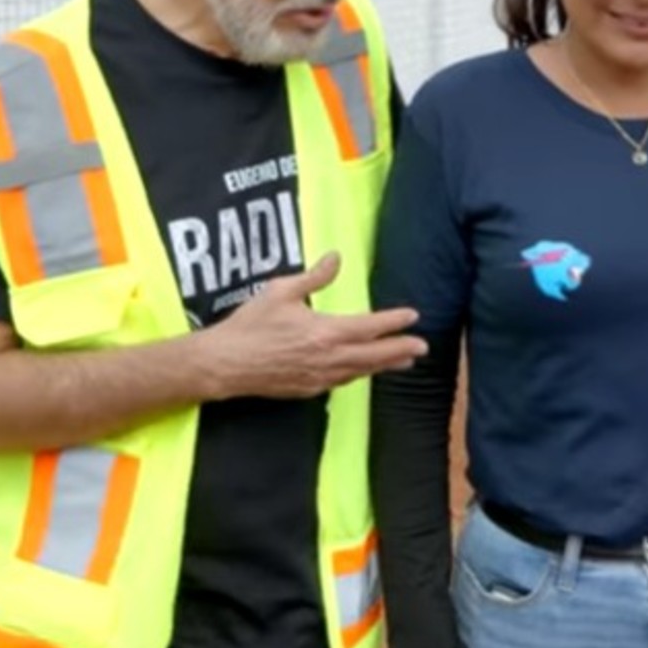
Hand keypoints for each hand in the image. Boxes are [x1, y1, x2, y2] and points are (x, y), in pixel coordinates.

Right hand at [204, 252, 427, 399]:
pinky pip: (342, 382)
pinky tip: (365, 370)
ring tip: (404, 360)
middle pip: (374, 355)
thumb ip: (314, 276)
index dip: (394, 322)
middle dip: (401, 349)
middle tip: (423, 346)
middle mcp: (328, 358)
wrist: (224, 364)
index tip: (413, 316)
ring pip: (361, 371)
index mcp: (324, 331)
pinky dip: (360, 374)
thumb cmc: (250, 324)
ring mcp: (319, 378)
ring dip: (385, 365)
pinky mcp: (308, 390)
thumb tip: (336, 257)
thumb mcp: (281, 291)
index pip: (370, 326)